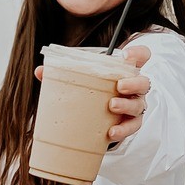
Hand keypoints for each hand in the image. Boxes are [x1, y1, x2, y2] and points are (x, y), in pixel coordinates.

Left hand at [33, 44, 151, 145]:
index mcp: (124, 71)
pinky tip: (111, 132)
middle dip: (134, 83)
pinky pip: (132, 127)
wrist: (99, 117)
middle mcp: (134, 87)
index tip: (127, 55)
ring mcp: (134, 106)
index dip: (138, 53)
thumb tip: (41, 71)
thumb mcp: (83, 80)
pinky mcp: (130, 124)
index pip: (140, 56)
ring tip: (111, 106)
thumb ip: (64, 73)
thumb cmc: (94, 91)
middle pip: (143, 82)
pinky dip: (123, 129)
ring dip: (127, 105)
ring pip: (139, 104)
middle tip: (119, 85)